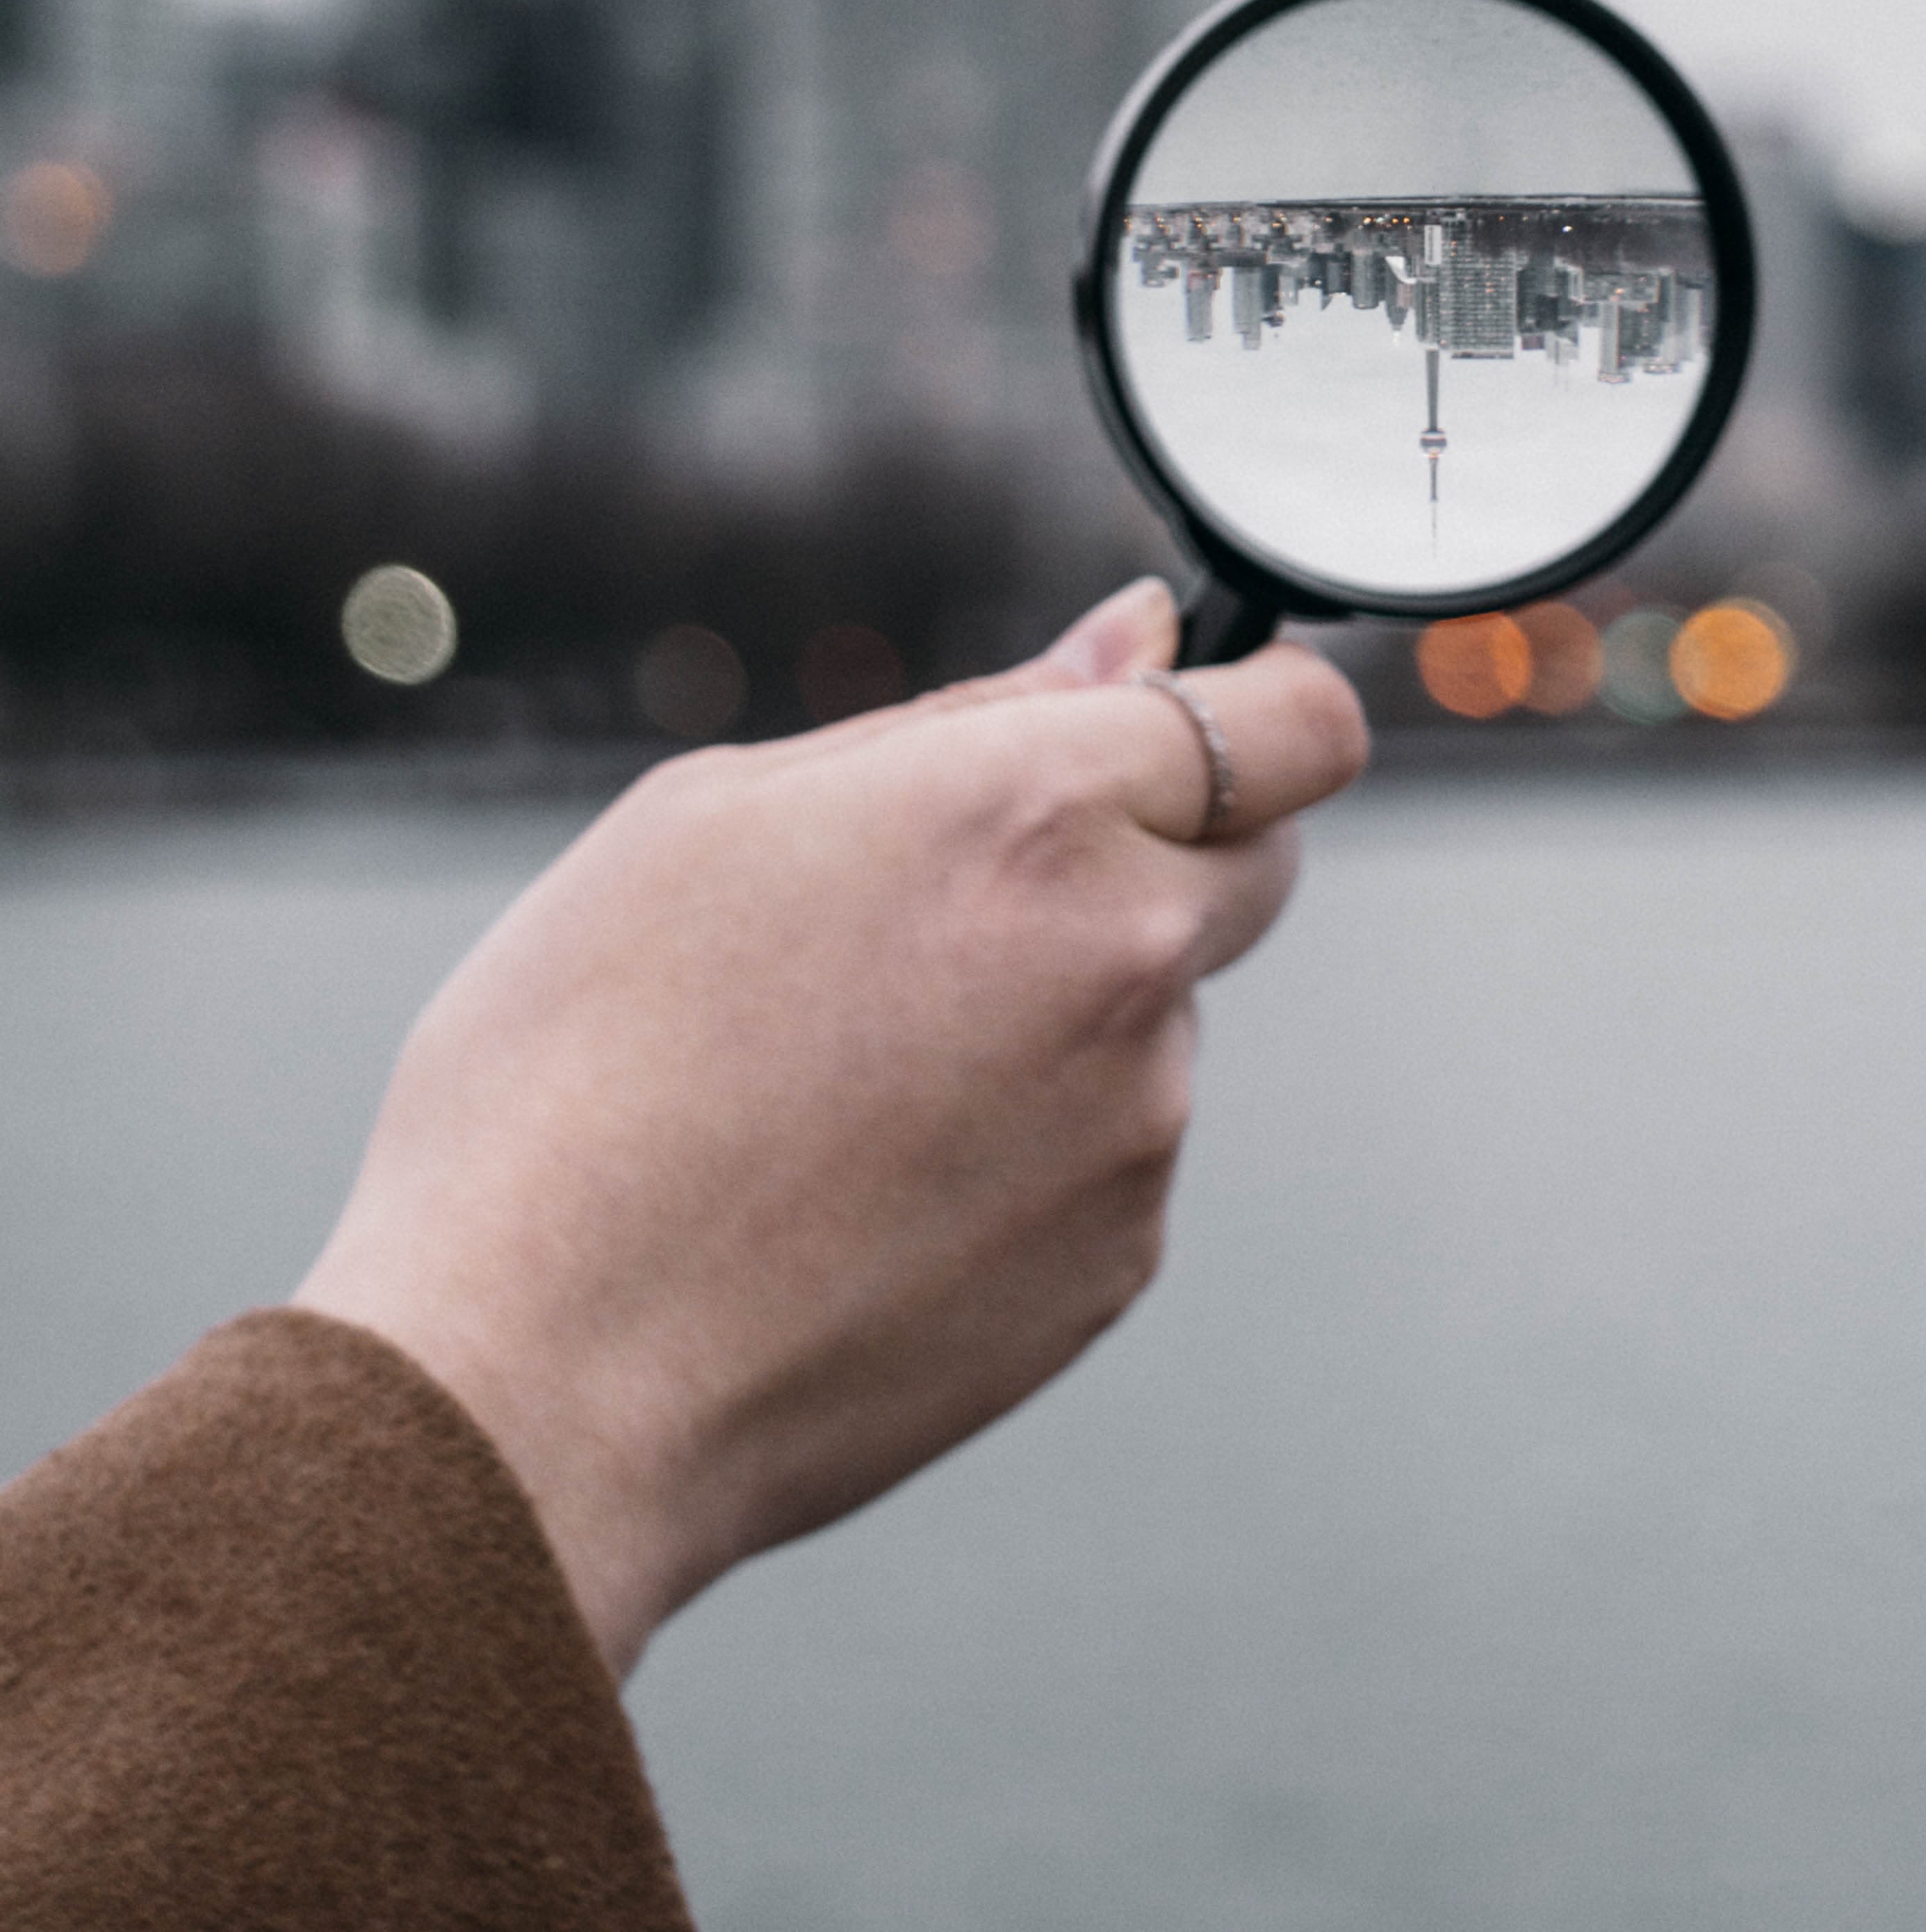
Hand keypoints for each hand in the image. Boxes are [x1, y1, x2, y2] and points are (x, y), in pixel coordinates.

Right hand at [293, 580, 1364, 1674]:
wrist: (535, 1376)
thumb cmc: (583, 1063)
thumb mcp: (726, 810)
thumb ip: (979, 711)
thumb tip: (1141, 638)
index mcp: (1039, 807)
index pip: (1299, 724)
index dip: (1273, 707)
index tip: (1229, 715)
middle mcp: (1129, 955)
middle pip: (1257, 861)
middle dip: (1163, 850)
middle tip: (970, 902)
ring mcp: (1138, 1120)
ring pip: (1158, 1014)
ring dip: (1063, 1013)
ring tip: (843, 1084)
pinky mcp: (1119, 1258)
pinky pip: (1112, 1152)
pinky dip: (1031, 1149)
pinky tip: (865, 1190)